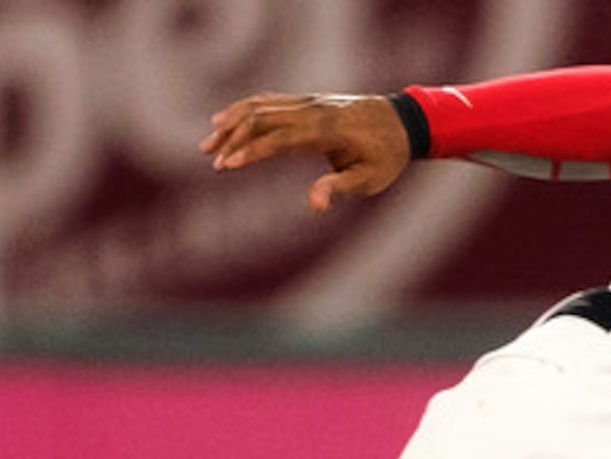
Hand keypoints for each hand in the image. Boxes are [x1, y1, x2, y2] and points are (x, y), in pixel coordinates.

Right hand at [201, 92, 410, 210]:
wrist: (402, 121)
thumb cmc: (386, 156)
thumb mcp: (369, 180)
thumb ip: (338, 189)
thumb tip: (313, 205)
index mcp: (326, 131)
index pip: (279, 138)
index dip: (251, 151)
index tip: (227, 165)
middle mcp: (312, 111)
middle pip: (262, 118)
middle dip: (233, 138)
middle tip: (213, 161)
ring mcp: (308, 102)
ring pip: (260, 106)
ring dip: (232, 122)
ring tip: (208, 143)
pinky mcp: (306, 101)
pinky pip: (268, 101)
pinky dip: (243, 109)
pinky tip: (224, 121)